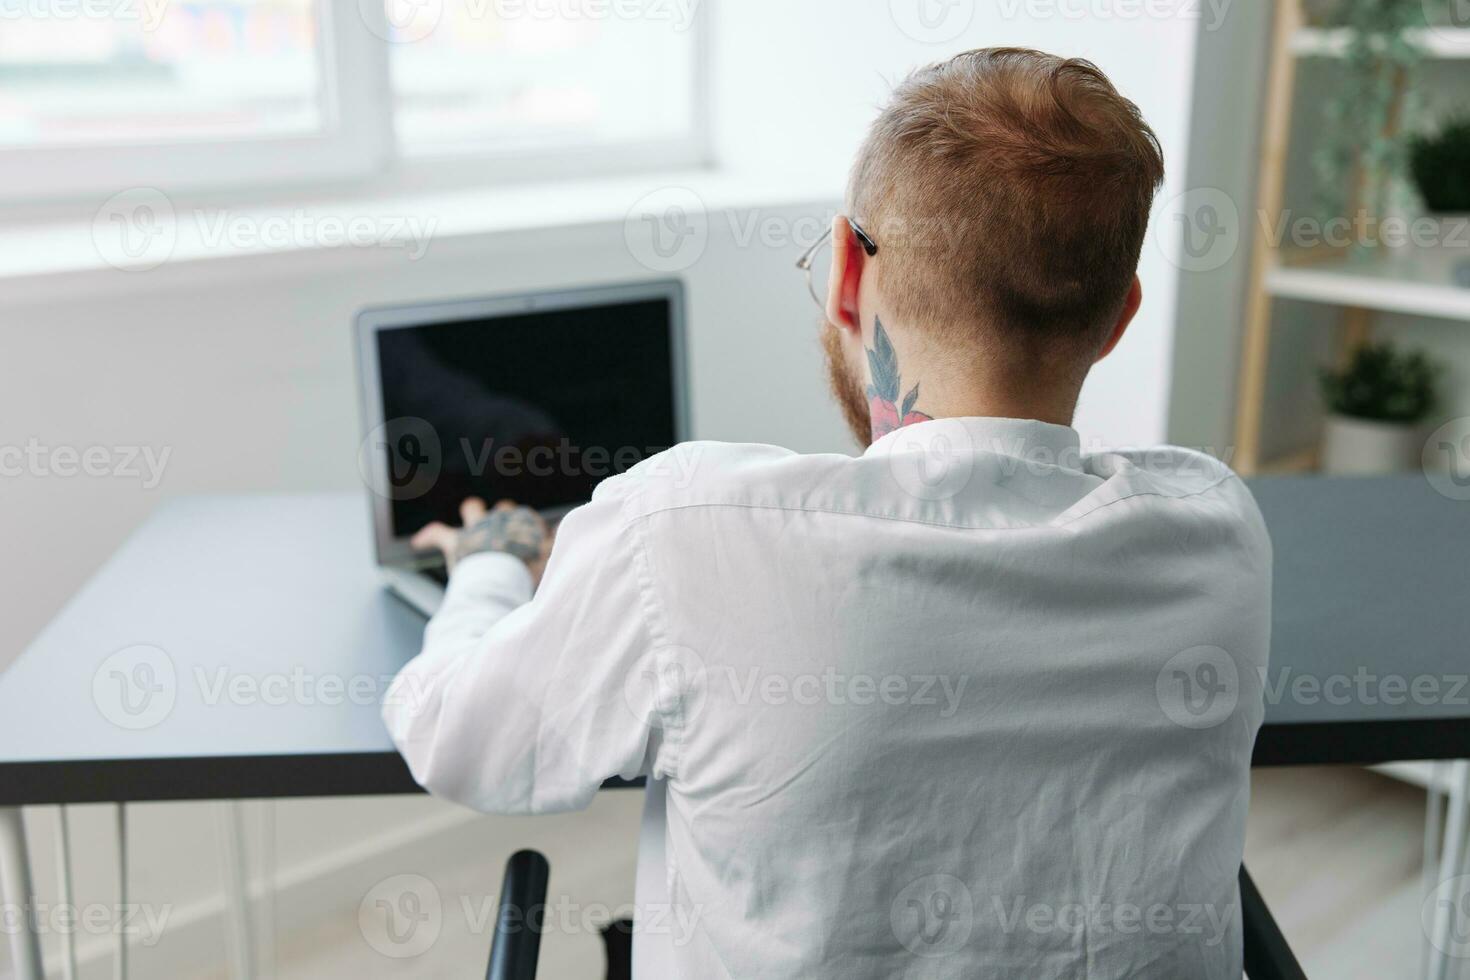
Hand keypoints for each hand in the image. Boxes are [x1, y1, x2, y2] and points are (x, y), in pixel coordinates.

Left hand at [412, 498, 552, 584]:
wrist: (502, 581)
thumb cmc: (528, 574)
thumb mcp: (550, 561)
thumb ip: (556, 551)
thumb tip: (570, 547)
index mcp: (523, 523)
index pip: (529, 518)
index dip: (529, 529)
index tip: (533, 539)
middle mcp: (500, 519)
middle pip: (503, 508)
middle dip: (502, 515)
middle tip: (504, 532)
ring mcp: (477, 528)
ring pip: (473, 508)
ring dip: (473, 512)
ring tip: (472, 513)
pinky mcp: (455, 542)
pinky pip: (437, 533)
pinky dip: (428, 536)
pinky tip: (418, 542)